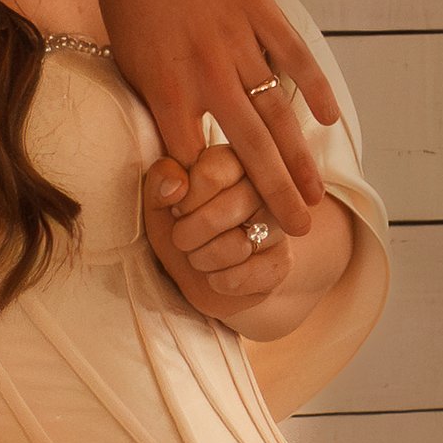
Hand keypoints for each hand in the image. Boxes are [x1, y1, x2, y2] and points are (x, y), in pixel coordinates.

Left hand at [73, 0, 337, 237]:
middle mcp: (207, 72)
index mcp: (167, 89)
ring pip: (276, 113)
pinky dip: (314, 89)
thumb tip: (184, 159)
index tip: (230, 222)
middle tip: (294, 231)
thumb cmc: (129, 3)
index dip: (213, 196)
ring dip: (299, 159)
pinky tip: (328, 120)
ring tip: (315, 195)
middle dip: (273, 197)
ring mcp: (238, 42)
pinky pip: (294, 59)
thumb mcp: (129, 65)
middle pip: (248, 149)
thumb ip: (160, 110)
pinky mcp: (260, 14)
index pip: (196, 159)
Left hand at [144, 146, 291, 319]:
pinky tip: (218, 275)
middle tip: (182, 239)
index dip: (185, 201)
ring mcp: (279, 225)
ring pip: (236, 246)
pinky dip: (220, 281)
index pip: (210, 174)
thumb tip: (175, 185)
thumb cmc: (182, 228)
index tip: (178, 210)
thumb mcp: (159, 201)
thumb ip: (161, 180)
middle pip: (223, 211)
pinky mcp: (283, 261)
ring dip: (203, 259)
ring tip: (200, 256)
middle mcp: (265, 187)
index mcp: (236, 161)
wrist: (199, 274)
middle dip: (188, 235)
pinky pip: (245, 275)